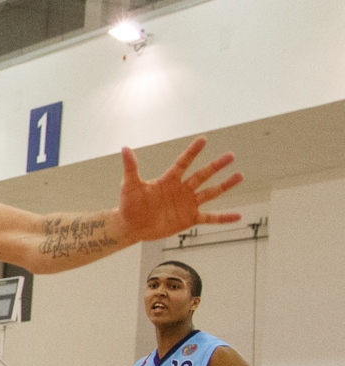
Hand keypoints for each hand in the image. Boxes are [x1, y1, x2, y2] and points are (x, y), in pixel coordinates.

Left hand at [117, 137, 242, 243]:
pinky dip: (223, 218)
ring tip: (239, 175)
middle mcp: (181, 189)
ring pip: (210, 192)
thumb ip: (131, 167)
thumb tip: (125, 148)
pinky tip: (238, 216)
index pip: (183, 163)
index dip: (192, 152)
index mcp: (169, 180)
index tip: (203, 139)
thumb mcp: (130, 186)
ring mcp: (188, 204)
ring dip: (225, 185)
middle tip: (231, 155)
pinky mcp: (190, 218)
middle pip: (202, 175)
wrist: (131, 226)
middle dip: (216, 166)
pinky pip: (210, 218)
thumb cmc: (129, 205)